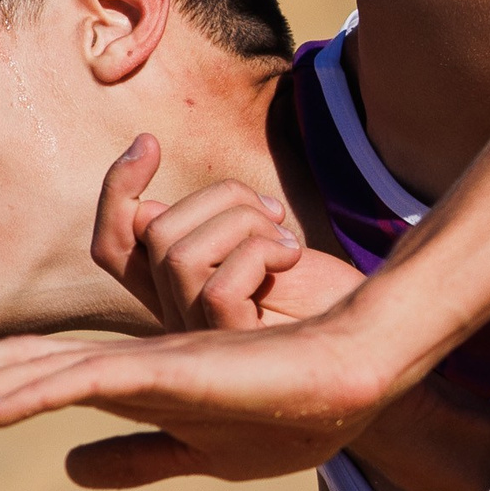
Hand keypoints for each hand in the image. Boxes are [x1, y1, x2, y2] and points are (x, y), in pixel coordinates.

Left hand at [0, 315, 395, 487]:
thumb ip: (134, 456)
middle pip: (22, 365)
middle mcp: (125, 364)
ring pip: (42, 369)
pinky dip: (37, 394)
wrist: (352, 379)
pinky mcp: (171, 370)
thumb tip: (66, 470)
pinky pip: (91, 383)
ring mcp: (145, 363)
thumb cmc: (286, 410)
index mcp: (128, 383)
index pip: (36, 379)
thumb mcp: (196, 449)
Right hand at [91, 134, 366, 330]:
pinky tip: (292, 258)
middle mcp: (176, 317)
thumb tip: (149, 208)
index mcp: (174, 292)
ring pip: (178, 253)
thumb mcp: (258, 249)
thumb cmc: (321, 298)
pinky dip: (259, 254)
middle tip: (270, 211)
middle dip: (218, 196)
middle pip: (151, 232)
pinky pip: (219, 287)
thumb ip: (206, 232)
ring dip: (243, 222)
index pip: (112, 246)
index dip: (116, 190)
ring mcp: (202, 337)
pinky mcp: (235, 349)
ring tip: (284, 239)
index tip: (149, 142)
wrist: (377, 344)